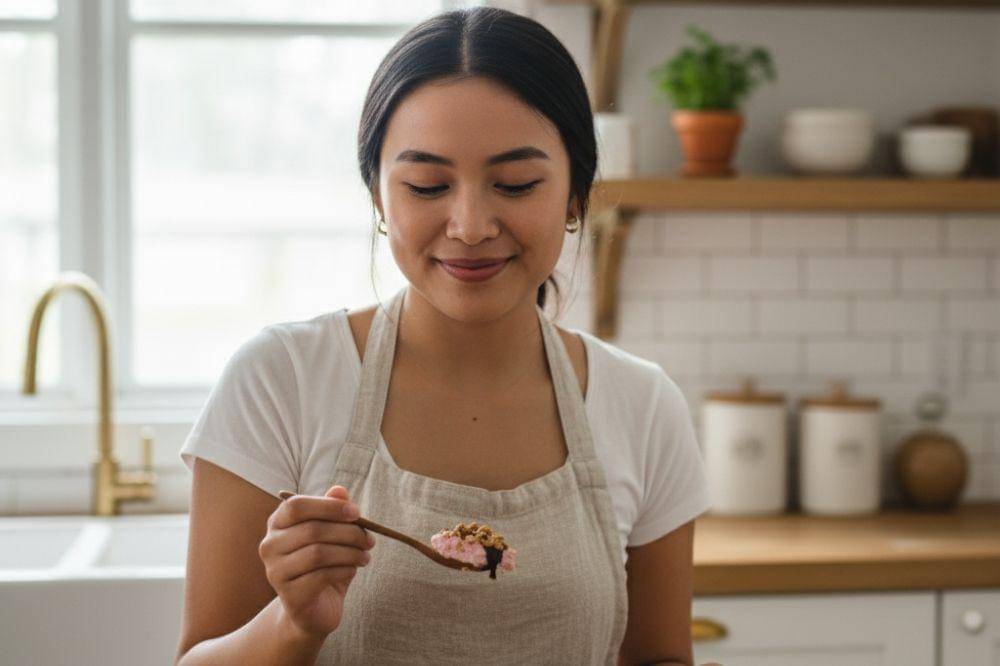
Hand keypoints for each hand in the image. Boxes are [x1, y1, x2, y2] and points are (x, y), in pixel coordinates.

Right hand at [258, 485, 374, 638]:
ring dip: (350, 553)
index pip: (296, 505)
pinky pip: (321, 576)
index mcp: (277, 523)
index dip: (329, 506)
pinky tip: (353, 570)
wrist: (314, 608)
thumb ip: (333, 511)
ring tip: (365, 556)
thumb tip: (339, 490)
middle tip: (370, 540)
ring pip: (318, 553)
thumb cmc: (324, 564)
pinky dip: (345, 570)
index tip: (357, 513)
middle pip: (312, 530)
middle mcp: (270, 545)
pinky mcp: (289, 595)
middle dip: (348, 533)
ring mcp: (275, 572)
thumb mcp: (331, 534)